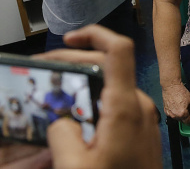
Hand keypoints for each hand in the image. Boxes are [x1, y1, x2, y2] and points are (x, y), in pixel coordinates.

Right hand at [40, 25, 162, 168]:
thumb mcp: (74, 166)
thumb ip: (61, 133)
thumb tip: (59, 119)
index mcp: (126, 106)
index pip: (118, 50)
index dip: (94, 34)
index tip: (68, 39)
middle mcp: (140, 105)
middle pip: (109, 66)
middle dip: (76, 61)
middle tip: (45, 69)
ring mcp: (144, 118)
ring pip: (111, 87)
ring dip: (84, 84)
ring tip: (54, 92)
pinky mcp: (143, 130)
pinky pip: (117, 106)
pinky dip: (95, 102)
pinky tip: (73, 116)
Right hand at [161, 83, 189, 124]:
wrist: (171, 86)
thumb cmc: (181, 92)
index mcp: (182, 114)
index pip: (188, 122)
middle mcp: (175, 116)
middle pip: (183, 121)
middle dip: (187, 118)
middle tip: (189, 111)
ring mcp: (169, 114)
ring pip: (177, 119)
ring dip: (181, 116)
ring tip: (182, 107)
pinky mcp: (165, 111)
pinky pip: (172, 115)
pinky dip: (175, 113)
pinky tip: (177, 107)